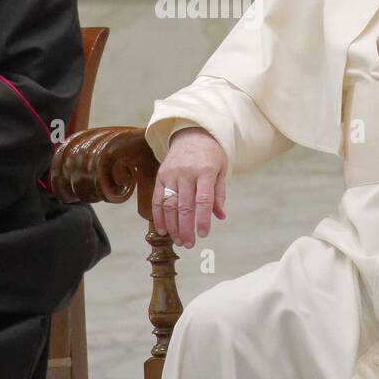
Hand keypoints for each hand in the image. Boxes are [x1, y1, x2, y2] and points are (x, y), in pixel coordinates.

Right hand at [153, 127, 226, 249]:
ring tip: (178, 240)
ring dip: (172, 226)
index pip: (203, 200)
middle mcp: (186, 173)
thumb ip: (219, 193)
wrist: (192, 133)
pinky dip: (158, 216)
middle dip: (185, 228)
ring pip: (169, 205)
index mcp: (205, 171)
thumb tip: (220, 216)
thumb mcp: (221, 169)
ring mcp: (171, 174)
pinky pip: (157, 199)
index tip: (203, 235)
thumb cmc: (210, 154)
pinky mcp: (160, 176)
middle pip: (184, 206)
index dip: (202, 219)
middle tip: (189, 244)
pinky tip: (163, 230)